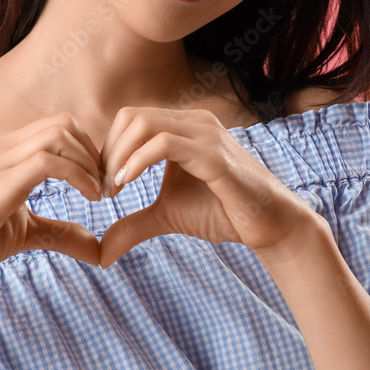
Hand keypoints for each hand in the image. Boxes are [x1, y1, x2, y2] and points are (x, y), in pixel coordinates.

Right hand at [0, 113, 102, 306]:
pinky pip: (49, 161)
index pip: (57, 127)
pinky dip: (80, 175)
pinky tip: (90, 199)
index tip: (102, 181)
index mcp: (2, 152)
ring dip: (90, 162)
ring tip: (100, 193)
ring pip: (59, 134)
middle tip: (106, 186)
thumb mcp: (23, 233)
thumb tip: (99, 249)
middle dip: (94, 151)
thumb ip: (59, 232)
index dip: (88, 150)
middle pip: (64, 123)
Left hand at [98, 107, 317, 266]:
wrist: (267, 224)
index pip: (130, 118)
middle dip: (108, 152)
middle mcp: (194, 122)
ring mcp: (206, 135)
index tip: (103, 185)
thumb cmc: (223, 212)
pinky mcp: (214, 155)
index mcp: (183, 127)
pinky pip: (164, 143)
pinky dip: (136, 162)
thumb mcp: (167, 216)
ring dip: (118, 156)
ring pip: (144, 123)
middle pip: (131, 116)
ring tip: (113, 189)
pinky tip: (126, 184)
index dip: (108, 148)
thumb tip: (101, 254)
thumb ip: (134, 225)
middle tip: (104, 189)